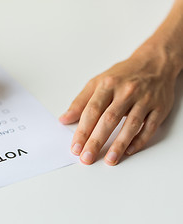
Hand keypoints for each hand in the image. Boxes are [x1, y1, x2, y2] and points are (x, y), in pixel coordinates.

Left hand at [60, 45, 180, 165]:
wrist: (154, 63)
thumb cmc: (122, 75)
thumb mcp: (97, 82)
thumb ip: (80, 102)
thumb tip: (64, 119)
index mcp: (108, 85)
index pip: (92, 111)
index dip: (82, 130)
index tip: (76, 147)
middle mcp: (126, 92)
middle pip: (109, 119)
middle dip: (96, 141)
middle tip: (87, 158)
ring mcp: (144, 100)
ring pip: (130, 125)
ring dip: (119, 145)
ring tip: (109, 160)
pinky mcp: (159, 108)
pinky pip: (149, 127)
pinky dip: (139, 140)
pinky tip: (129, 151)